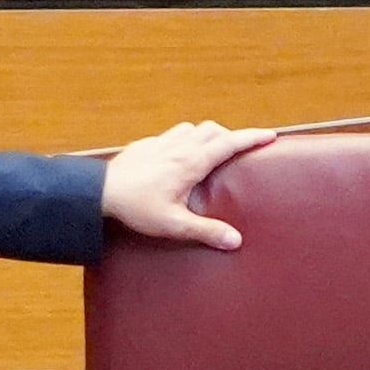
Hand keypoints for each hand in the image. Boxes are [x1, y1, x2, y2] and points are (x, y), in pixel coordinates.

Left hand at [101, 119, 275, 249]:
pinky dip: (185, 139)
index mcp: (191, 163)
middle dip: (231, 136)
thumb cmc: (136, 208)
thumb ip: (206, 231)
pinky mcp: (146, 145)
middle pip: (213, 130)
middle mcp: (179, 147)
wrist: (99, 191)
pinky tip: (180, 155)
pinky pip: (173, 134)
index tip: (270, 136)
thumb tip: (235, 241)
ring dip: (207, 135)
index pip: (229, 143)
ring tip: (212, 151)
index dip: (251, 138)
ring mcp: (161, 143)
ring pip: (193, 128)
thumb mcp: (174, 225)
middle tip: (241, 150)